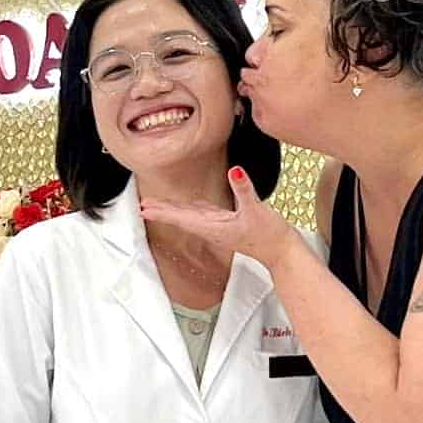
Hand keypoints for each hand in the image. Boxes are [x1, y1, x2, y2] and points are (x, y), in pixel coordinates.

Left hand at [140, 169, 295, 269]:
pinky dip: (189, 210)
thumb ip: (244, 189)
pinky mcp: (227, 224)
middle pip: (181, 218)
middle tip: (141, 206)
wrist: (281, 252)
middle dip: (162, 212)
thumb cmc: (270, 235)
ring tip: (155, 206)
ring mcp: (219, 228)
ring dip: (172, 212)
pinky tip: (186, 207)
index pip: (183, 217)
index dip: (163, 212)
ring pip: (190, 217)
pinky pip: (203, 215)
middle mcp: (213, 229)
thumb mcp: (257, 210)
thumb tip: (235, 170)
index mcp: (214, 227)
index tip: (144, 209)